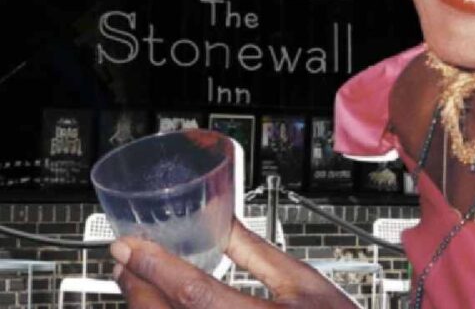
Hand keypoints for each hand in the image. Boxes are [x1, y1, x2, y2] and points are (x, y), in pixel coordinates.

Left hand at [111, 218, 354, 307]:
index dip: (156, 267)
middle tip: (125, 262)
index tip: (128, 247)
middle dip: (137, 288)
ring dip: (143, 308)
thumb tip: (220, 221)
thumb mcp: (304, 283)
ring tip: (138, 283)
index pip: (195, 293)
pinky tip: (160, 307)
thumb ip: (255, 253)